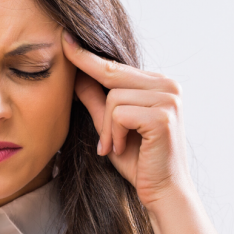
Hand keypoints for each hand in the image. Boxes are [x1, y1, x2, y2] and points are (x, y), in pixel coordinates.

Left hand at [61, 30, 193, 210]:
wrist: (162, 192)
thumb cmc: (137, 161)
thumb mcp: (110, 128)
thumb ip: (96, 102)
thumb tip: (76, 76)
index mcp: (158, 84)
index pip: (115, 66)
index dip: (87, 56)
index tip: (65, 41)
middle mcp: (167, 85)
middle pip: (112, 77)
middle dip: (100, 110)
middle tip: (104, 142)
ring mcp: (168, 98)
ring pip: (113, 97)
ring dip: (108, 129)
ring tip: (117, 148)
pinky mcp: (163, 115)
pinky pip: (120, 114)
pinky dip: (115, 134)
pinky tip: (123, 149)